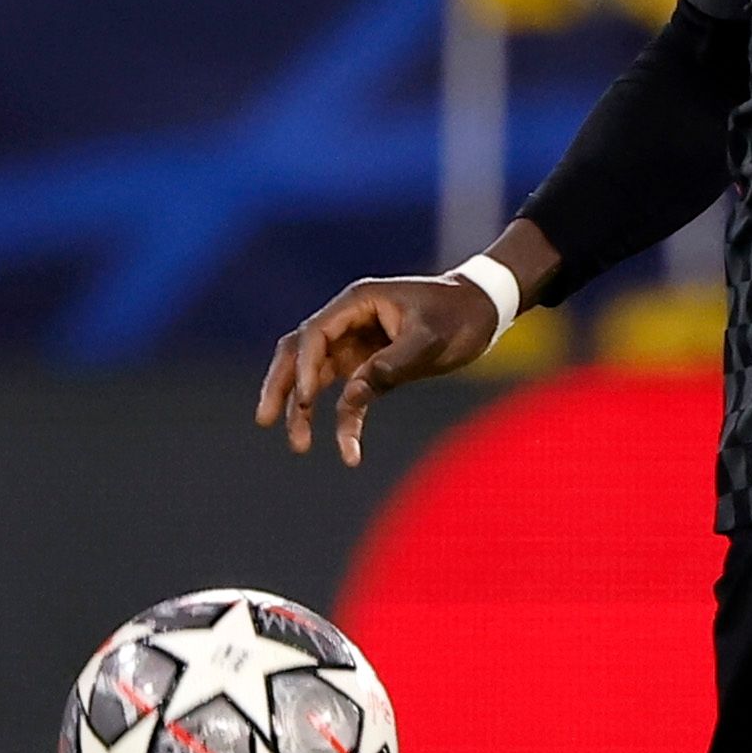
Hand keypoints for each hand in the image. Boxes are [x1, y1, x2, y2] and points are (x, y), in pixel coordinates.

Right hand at [256, 272, 503, 464]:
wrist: (485, 310)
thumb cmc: (460, 315)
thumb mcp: (429, 339)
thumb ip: (390, 366)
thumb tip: (351, 397)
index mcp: (357, 302)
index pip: (315, 334)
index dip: (304, 366)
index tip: (305, 399)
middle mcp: (349, 320)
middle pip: (299, 353)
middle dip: (281, 386)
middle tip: (266, 420)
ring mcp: (357, 343)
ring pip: (315, 376)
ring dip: (303, 409)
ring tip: (298, 445)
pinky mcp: (370, 365)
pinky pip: (347, 395)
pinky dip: (344, 420)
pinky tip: (348, 450)